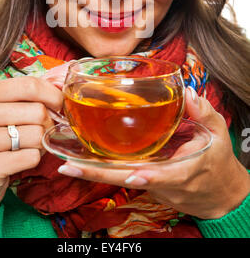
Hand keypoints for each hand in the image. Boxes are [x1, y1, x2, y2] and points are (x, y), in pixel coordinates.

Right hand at [0, 76, 63, 213]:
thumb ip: (25, 95)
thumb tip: (60, 90)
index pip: (29, 85)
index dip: (52, 95)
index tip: (58, 104)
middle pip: (38, 111)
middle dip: (46, 123)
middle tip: (37, 131)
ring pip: (38, 135)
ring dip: (40, 143)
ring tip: (25, 146)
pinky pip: (32, 157)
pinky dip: (33, 159)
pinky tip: (18, 160)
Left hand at [57, 87, 249, 219]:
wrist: (219, 193)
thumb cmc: (218, 160)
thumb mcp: (218, 132)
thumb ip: (202, 111)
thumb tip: (185, 90)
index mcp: (184, 171)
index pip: (163, 176)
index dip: (147, 176)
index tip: (131, 174)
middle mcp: (162, 182)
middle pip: (126, 179)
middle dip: (96, 175)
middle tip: (68, 165)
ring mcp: (151, 185)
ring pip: (119, 179)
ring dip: (93, 172)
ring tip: (66, 161)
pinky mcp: (145, 183)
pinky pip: (121, 175)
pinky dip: (100, 169)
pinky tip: (79, 158)